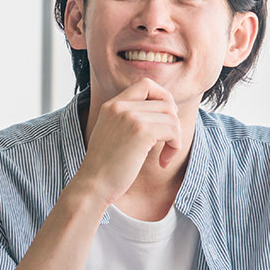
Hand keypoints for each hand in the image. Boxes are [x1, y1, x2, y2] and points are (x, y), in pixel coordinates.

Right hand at [72, 79, 181, 203]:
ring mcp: (130, 116)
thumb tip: (168, 110)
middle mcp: (120, 106)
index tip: (165, 119)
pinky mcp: (141, 131)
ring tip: (165, 155)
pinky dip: (175, 147)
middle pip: (165, 101)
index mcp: (112, 104)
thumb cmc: (107, 166)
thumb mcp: (115, 133)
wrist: (93, 185)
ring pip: (172, 117)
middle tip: (168, 142)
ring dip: (175, 138)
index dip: (163, 97)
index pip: (146, 84)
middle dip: (173, 123)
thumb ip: (131, 118)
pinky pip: (174, 130)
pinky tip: (163, 162)